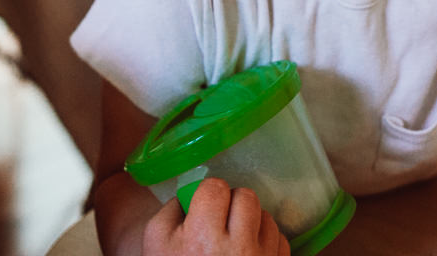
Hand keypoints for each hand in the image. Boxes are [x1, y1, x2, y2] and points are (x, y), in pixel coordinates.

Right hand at [142, 178, 289, 255]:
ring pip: (267, 217)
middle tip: (220, 220)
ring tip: (234, 239)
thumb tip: (191, 193)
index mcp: (203, 238)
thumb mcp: (156, 244)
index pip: (216, 188)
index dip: (208, 194)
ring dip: (252, 222)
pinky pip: (280, 241)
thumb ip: (171, 211)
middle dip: (232, 203)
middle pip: (246, 197)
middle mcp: (238, 249)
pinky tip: (249, 252)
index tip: (204, 206)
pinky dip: (266, 242)